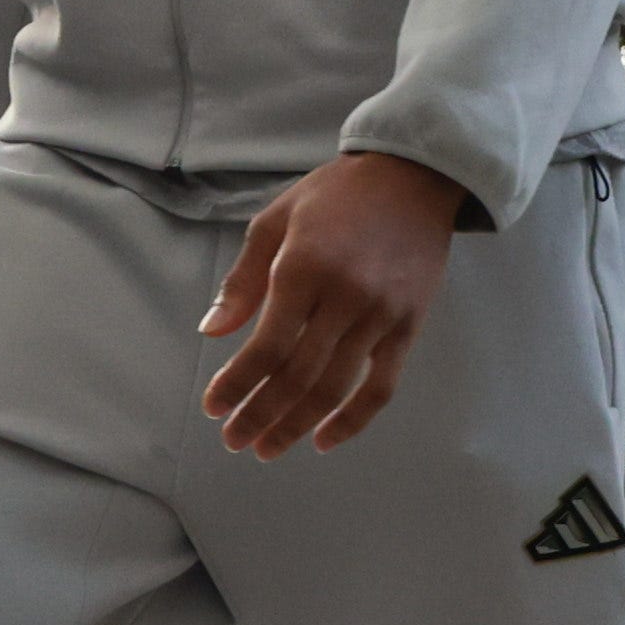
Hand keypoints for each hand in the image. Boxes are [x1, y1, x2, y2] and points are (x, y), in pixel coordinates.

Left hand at [199, 150, 465, 459]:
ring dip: (297, 424)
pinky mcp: (409, 325)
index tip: (213, 407)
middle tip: (234, 440)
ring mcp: (380, 314)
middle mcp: (344, 296)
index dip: (237, 383)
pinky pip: (382, 386)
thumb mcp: (275, 221)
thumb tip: (211, 331)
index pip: (266, 345)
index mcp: (302, 267)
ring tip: (267, 447)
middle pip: (297, 376)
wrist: (413, 177)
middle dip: (260, 415)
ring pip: (335, 387)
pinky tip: (325, 439)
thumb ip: (242, 280)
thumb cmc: (335, 195)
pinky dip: (353, 420)